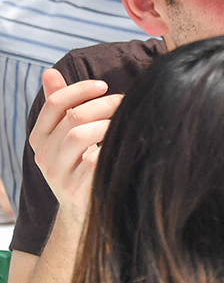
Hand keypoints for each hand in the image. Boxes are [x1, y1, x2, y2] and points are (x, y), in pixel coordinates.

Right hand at [28, 69, 120, 224]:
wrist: (83, 210)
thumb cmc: (79, 164)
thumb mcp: (65, 136)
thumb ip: (59, 106)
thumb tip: (49, 72)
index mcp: (39, 139)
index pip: (54, 104)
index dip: (79, 90)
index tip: (104, 85)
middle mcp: (43, 156)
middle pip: (73, 118)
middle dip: (104, 105)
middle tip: (125, 102)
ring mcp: (58, 174)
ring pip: (80, 137)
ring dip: (109, 124)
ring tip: (126, 122)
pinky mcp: (76, 189)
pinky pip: (94, 161)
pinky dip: (112, 148)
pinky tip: (126, 143)